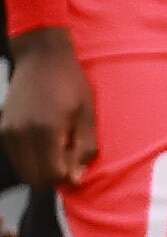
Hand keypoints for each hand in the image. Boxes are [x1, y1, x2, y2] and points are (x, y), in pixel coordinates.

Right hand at [2, 32, 92, 194]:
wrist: (42, 59)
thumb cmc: (70, 82)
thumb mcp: (88, 114)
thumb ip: (84, 148)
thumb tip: (76, 178)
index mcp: (46, 130)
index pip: (51, 175)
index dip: (67, 176)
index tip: (77, 163)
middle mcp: (21, 135)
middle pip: (34, 178)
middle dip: (54, 175)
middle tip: (68, 157)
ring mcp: (8, 133)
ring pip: (24, 170)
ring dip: (41, 168)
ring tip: (58, 147)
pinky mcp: (3, 130)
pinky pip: (16, 157)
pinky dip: (31, 159)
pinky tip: (46, 141)